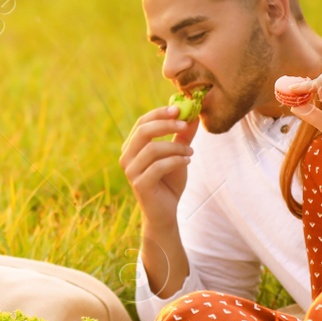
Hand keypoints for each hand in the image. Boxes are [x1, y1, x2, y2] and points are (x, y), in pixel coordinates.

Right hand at [120, 105, 197, 221]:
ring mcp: (131, 172)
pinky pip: (158, 166)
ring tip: (191, 152)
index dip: (159, 113)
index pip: (142, 123)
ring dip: (176, 147)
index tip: (178, 108)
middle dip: (166, 125)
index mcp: (132, 147)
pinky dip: (176, 161)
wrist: (166, 212)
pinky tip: (187, 161)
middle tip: (185, 124)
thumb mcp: (178, 154)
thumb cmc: (169, 181)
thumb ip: (183, 135)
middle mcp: (127, 157)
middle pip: (143, 132)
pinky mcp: (139, 185)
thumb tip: (194, 114)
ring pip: (152, 149)